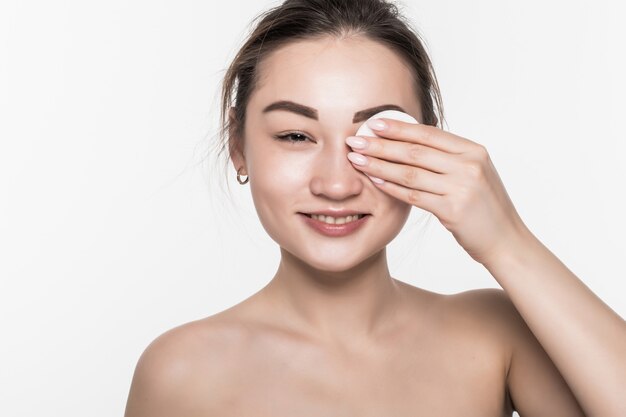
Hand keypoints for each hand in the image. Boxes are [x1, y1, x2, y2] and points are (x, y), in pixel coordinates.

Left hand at [346, 118, 529, 264]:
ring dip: (379, 166)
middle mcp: (469, 165)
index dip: (398, 128)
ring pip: (410, 172)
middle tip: (355, 141)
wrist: (507, 241)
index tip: (372, 124)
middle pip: (415, 151)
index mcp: (474, 151)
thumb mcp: (475, 174)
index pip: (428, 134)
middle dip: (381, 145)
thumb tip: (411, 142)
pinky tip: (375, 182)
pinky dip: (392, 188)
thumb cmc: (486, 208)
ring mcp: (462, 187)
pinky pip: (414, 196)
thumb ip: (449, 158)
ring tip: (357, 161)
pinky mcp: (453, 210)